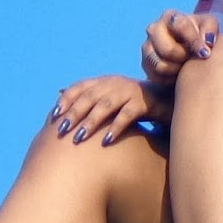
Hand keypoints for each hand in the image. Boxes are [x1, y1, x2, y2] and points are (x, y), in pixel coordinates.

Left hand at [49, 75, 172, 145]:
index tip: (54, 116)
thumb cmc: (134, 103)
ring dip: (90, 121)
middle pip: (89, 97)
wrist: (168, 100)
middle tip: (62, 130)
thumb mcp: (110, 97)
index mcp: (104, 81)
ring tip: (79, 137)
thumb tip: (59, 92)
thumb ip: (87, 96)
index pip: (80, 87)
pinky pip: (127, 115)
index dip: (66, 100)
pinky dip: (115, 127)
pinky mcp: (144, 103)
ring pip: (105, 105)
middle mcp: (115, 83)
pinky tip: (106, 141)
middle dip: (74, 113)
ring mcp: (129, 92)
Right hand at [142, 10, 217, 81]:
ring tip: (188, 68)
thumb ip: (210, 29)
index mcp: (170, 16)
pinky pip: (156, 77)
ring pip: (161, 66)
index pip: (180, 26)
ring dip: (178, 71)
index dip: (194, 41)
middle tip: (195, 61)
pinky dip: (170, 79)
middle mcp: (154, 28)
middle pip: (168, 50)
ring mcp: (147, 46)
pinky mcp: (145, 64)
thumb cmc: (202, 35)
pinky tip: (180, 75)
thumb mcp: (210, 26)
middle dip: (184, 58)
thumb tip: (207, 42)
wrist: (191, 52)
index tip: (206, 54)